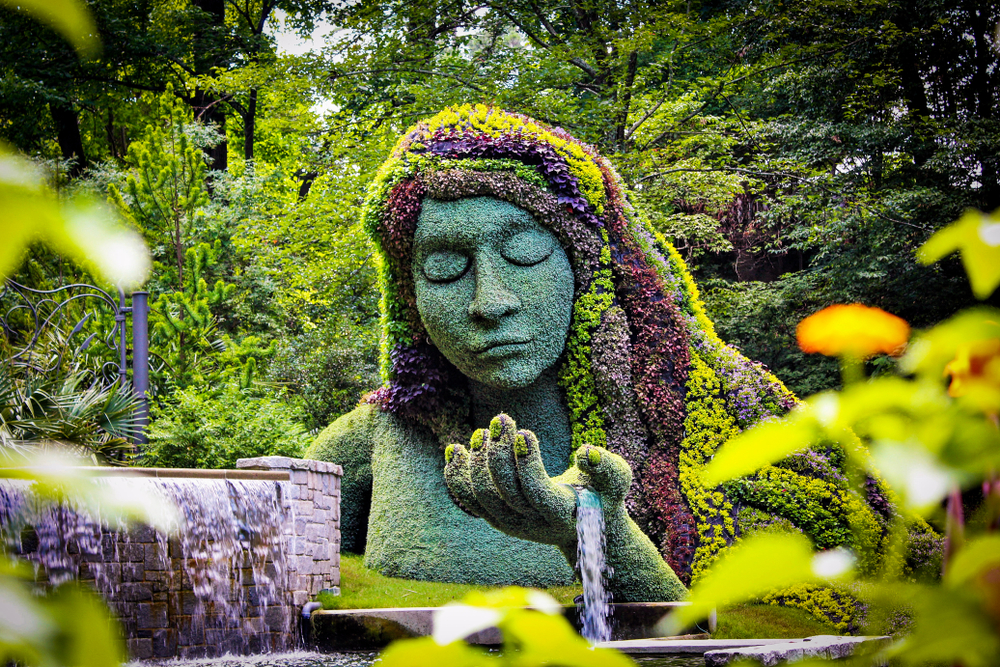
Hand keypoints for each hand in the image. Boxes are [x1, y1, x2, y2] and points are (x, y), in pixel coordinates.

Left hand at [443, 413, 631, 550]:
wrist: (584, 521)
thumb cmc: (602, 493)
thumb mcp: (616, 479)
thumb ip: (607, 467)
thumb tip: (587, 452)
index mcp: (562, 515)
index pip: (536, 493)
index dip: (527, 464)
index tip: (525, 431)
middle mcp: (531, 524)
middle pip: (504, 492)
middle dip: (499, 453)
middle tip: (501, 419)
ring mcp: (509, 523)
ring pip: (481, 497)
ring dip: (477, 462)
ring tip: (482, 432)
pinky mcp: (495, 516)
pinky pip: (468, 500)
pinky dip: (457, 476)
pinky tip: (455, 450)